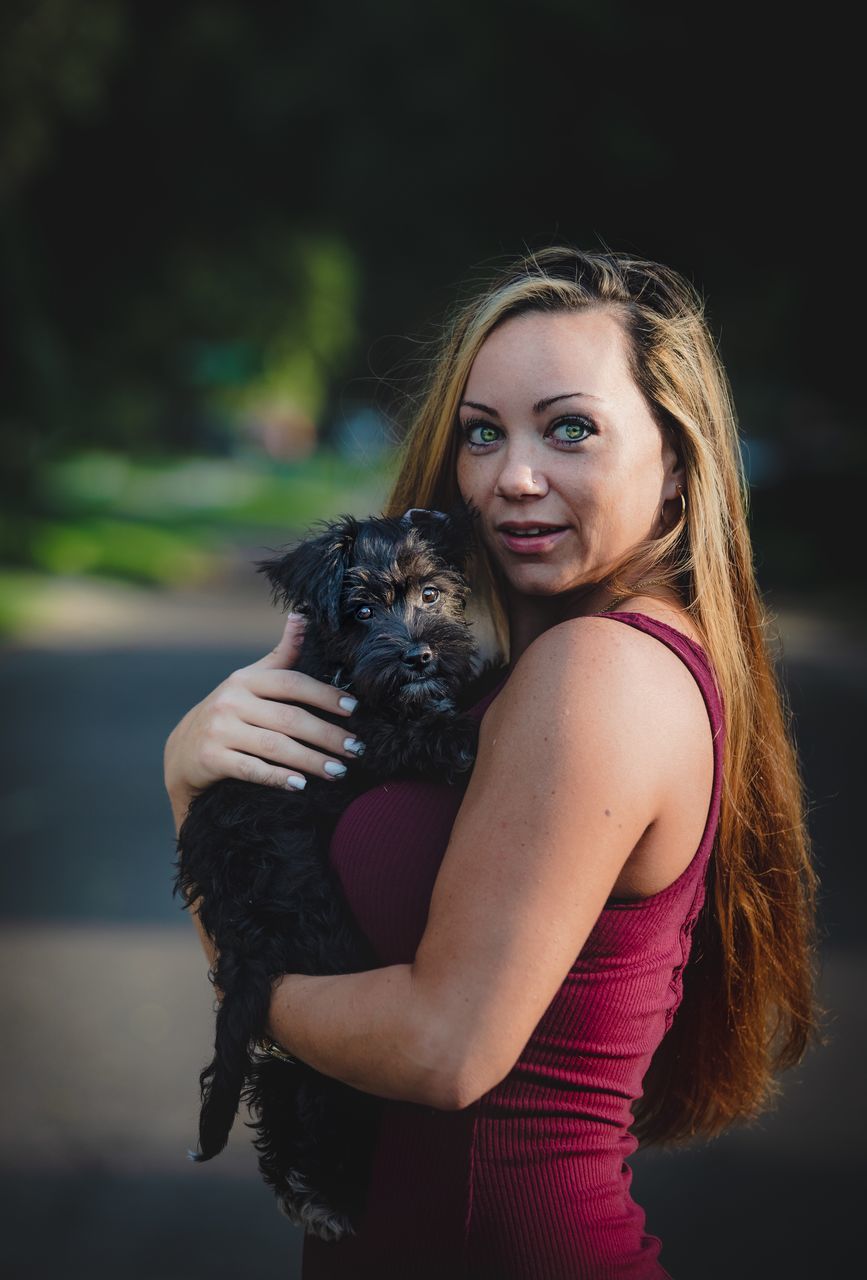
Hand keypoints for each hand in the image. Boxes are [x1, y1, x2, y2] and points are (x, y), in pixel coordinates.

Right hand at [163, 613, 362, 815]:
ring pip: (275, 746)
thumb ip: (281, 654)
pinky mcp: (211, 758)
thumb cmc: (229, 712)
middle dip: (327, 735)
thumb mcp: (250, 680)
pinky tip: (301, 785)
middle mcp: (231, 701)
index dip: (325, 695)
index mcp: (246, 680)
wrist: (183, 750)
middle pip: (290, 718)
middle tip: (356, 749)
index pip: (292, 683)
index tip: (354, 709)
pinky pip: (252, 769)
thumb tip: (302, 615)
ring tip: (339, 771)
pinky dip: (278, 778)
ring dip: (311, 760)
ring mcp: (219, 730)